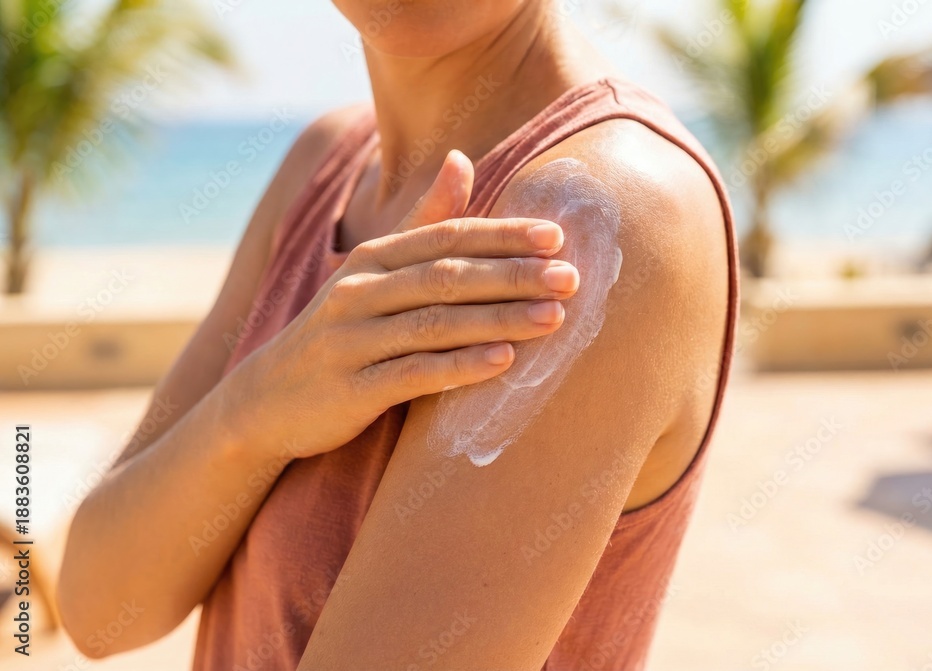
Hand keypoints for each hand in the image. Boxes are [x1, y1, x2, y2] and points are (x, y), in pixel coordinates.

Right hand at [225, 150, 579, 460]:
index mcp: (372, 260)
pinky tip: (502, 362)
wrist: (267, 400)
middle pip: (446, 277)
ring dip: (498, 319)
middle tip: (570, 278)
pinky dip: (459, 366)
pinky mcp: (351, 389)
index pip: (445, 238)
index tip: (556, 237)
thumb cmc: (342, 332)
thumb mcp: (373, 272)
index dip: (501, 236)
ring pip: (434, 324)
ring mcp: (351, 340)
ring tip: (552, 318)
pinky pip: (412, 375)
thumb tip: (462, 157)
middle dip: (512, 276)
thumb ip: (422, 221)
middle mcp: (359, 292)